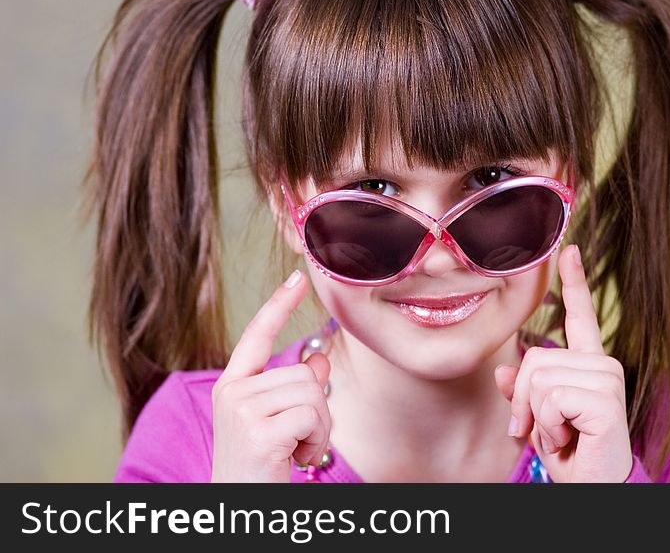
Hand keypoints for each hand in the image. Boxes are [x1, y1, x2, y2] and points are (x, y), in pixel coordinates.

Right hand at [211, 270, 331, 481]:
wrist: (240, 509)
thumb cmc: (260, 469)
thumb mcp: (279, 424)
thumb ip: (296, 391)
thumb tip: (319, 362)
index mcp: (233, 386)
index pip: (257, 336)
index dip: (278, 306)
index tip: (297, 278)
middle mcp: (231, 392)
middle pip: (304, 375)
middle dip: (318, 412)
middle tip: (301, 443)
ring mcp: (241, 410)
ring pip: (312, 394)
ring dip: (319, 430)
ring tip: (297, 453)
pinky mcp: (258, 431)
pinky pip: (312, 417)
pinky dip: (316, 443)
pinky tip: (296, 461)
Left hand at [494, 244, 632, 482]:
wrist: (591, 488)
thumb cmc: (570, 453)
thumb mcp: (537, 419)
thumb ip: (521, 392)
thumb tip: (501, 373)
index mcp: (588, 364)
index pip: (580, 317)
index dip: (574, 283)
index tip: (570, 249)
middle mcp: (602, 365)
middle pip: (534, 358)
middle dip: (524, 400)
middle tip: (543, 429)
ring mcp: (608, 378)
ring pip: (538, 379)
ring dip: (537, 417)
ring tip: (561, 434)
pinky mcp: (606, 398)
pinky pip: (550, 398)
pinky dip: (548, 426)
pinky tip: (571, 437)